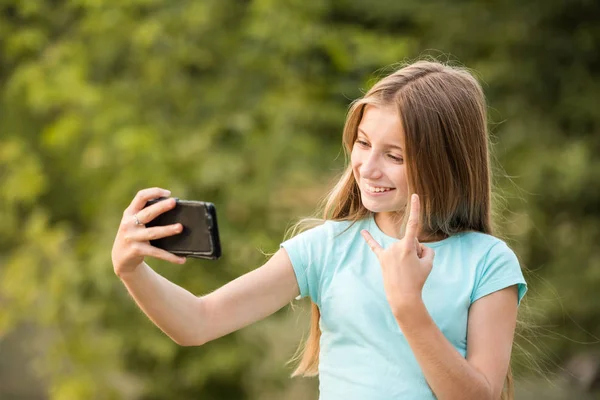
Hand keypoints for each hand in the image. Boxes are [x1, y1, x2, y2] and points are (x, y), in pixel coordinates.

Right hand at [111, 187, 186, 277]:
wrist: (120, 258)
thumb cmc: (134, 235)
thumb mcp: (134, 222)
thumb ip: (146, 214)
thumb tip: (174, 210)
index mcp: (130, 212)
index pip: (140, 197)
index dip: (154, 192)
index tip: (168, 193)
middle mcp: (129, 223)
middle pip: (147, 213)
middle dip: (161, 207)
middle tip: (174, 202)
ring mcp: (132, 237)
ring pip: (153, 232)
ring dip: (167, 230)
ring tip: (180, 227)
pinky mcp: (137, 251)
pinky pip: (156, 252)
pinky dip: (170, 256)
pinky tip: (182, 259)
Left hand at [361, 194, 434, 314]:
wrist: (404, 297)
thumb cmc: (418, 280)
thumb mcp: (429, 263)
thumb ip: (426, 250)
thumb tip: (417, 247)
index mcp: (408, 245)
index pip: (414, 223)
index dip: (416, 209)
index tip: (415, 195)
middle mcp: (395, 246)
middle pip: (411, 242)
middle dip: (416, 252)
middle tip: (414, 268)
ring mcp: (387, 253)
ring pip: (402, 247)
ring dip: (406, 257)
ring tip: (406, 271)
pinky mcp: (382, 259)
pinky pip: (375, 247)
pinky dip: (369, 239)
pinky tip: (363, 232)